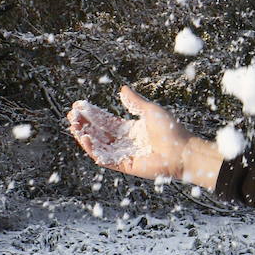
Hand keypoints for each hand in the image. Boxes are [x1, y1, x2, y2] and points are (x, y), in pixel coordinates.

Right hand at [67, 85, 219, 187]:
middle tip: (72, 114)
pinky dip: (93, 149)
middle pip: (98, 132)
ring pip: (98, 145)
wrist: (182, 150)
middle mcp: (125, 142)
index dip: (92, 114)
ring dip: (84, 135)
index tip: (79, 105)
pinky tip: (85, 137)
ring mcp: (123, 154)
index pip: (106, 121)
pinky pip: (104, 158)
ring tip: (74, 124)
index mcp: (131, 129)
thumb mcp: (150, 111)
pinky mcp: (124, 165)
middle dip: (84, 123)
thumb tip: (123, 89)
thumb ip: (135, 102)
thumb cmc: (171, 130)